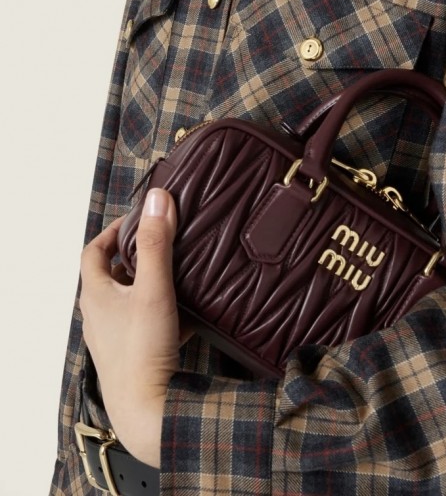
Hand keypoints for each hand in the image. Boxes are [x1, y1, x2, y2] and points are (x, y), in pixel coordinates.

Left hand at [79, 188, 179, 467]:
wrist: (148, 409)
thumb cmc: (142, 349)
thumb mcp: (153, 287)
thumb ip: (156, 242)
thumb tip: (157, 199)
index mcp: (96, 295)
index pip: (94, 252)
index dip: (113, 231)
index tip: (138, 220)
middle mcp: (98, 316)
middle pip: (112, 276)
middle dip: (136, 257)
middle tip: (161, 244)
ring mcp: (112, 338)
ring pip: (128, 301)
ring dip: (148, 286)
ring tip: (175, 275)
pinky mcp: (129, 355)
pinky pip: (142, 325)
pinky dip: (160, 314)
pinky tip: (186, 317)